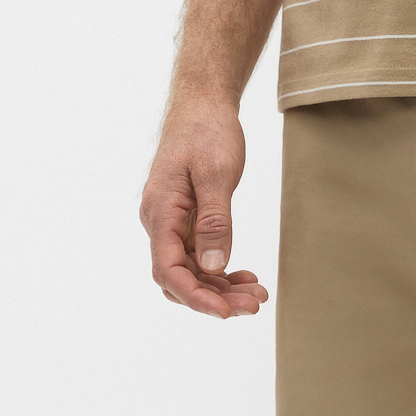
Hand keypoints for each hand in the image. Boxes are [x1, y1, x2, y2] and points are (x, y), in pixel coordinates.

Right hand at [140, 92, 266, 318]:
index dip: (195, 297)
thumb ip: (214, 222)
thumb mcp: (216, 174)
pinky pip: (199, 255)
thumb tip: (215, 267)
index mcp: (160, 212)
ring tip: (256, 295)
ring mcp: (173, 222)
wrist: (203, 102)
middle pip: (180, 277)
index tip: (225, 312)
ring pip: (192, 270)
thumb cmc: (207, 131)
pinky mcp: (187, 218)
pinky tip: (245, 276)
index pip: (168, 271)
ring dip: (221, 287)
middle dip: (214, 297)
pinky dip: (221, 270)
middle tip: (254, 305)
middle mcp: (160, 222)